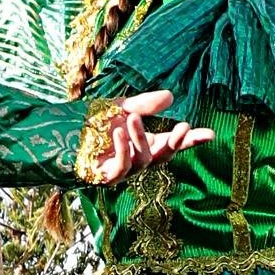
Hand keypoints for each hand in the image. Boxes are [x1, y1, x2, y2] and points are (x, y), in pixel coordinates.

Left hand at [82, 88, 208, 185]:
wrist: (64, 131)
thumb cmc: (95, 122)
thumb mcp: (124, 107)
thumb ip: (145, 104)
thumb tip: (170, 97)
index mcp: (147, 143)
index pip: (174, 144)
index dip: (192, 140)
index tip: (211, 134)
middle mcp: (139, 159)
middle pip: (165, 156)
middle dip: (176, 142)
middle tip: (183, 126)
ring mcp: (124, 170)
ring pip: (144, 160)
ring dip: (141, 138)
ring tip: (132, 118)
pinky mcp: (107, 177)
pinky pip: (122, 168)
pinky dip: (123, 150)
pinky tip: (119, 132)